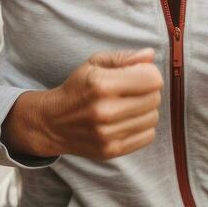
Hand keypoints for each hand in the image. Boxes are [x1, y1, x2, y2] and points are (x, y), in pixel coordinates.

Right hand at [34, 48, 163, 160]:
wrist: (53, 123)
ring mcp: (108, 134)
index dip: (149, 73)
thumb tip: (150, 55)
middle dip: (148, 90)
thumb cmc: (77, 89)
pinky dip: (143, 127)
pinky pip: (148, 136)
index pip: (151, 79)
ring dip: (146, 109)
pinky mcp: (111, 151)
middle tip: (134, 89)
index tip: (140, 73)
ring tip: (129, 105)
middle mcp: (104, 111)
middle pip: (154, 98)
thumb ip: (124, 57)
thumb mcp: (94, 63)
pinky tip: (128, 120)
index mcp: (101, 84)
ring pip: (153, 118)